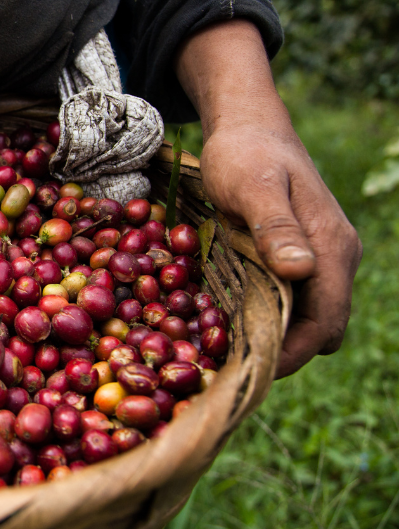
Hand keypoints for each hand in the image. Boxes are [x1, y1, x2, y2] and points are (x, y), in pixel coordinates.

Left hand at [199, 121, 361, 377]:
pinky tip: (227, 321)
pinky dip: (266, 316)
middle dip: (282, 353)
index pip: (326, 323)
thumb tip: (301, 270)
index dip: (293, 354)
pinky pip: (291, 299)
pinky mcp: (297, 256)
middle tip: (229, 367)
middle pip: (320, 328)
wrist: (248, 125)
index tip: (250, 372)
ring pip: (306, 316)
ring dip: (273, 336)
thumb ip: (276, 226)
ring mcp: (317, 258)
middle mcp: (333, 259)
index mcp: (331, 249)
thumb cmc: (246, 154)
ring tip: (225, 350)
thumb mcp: (252, 186)